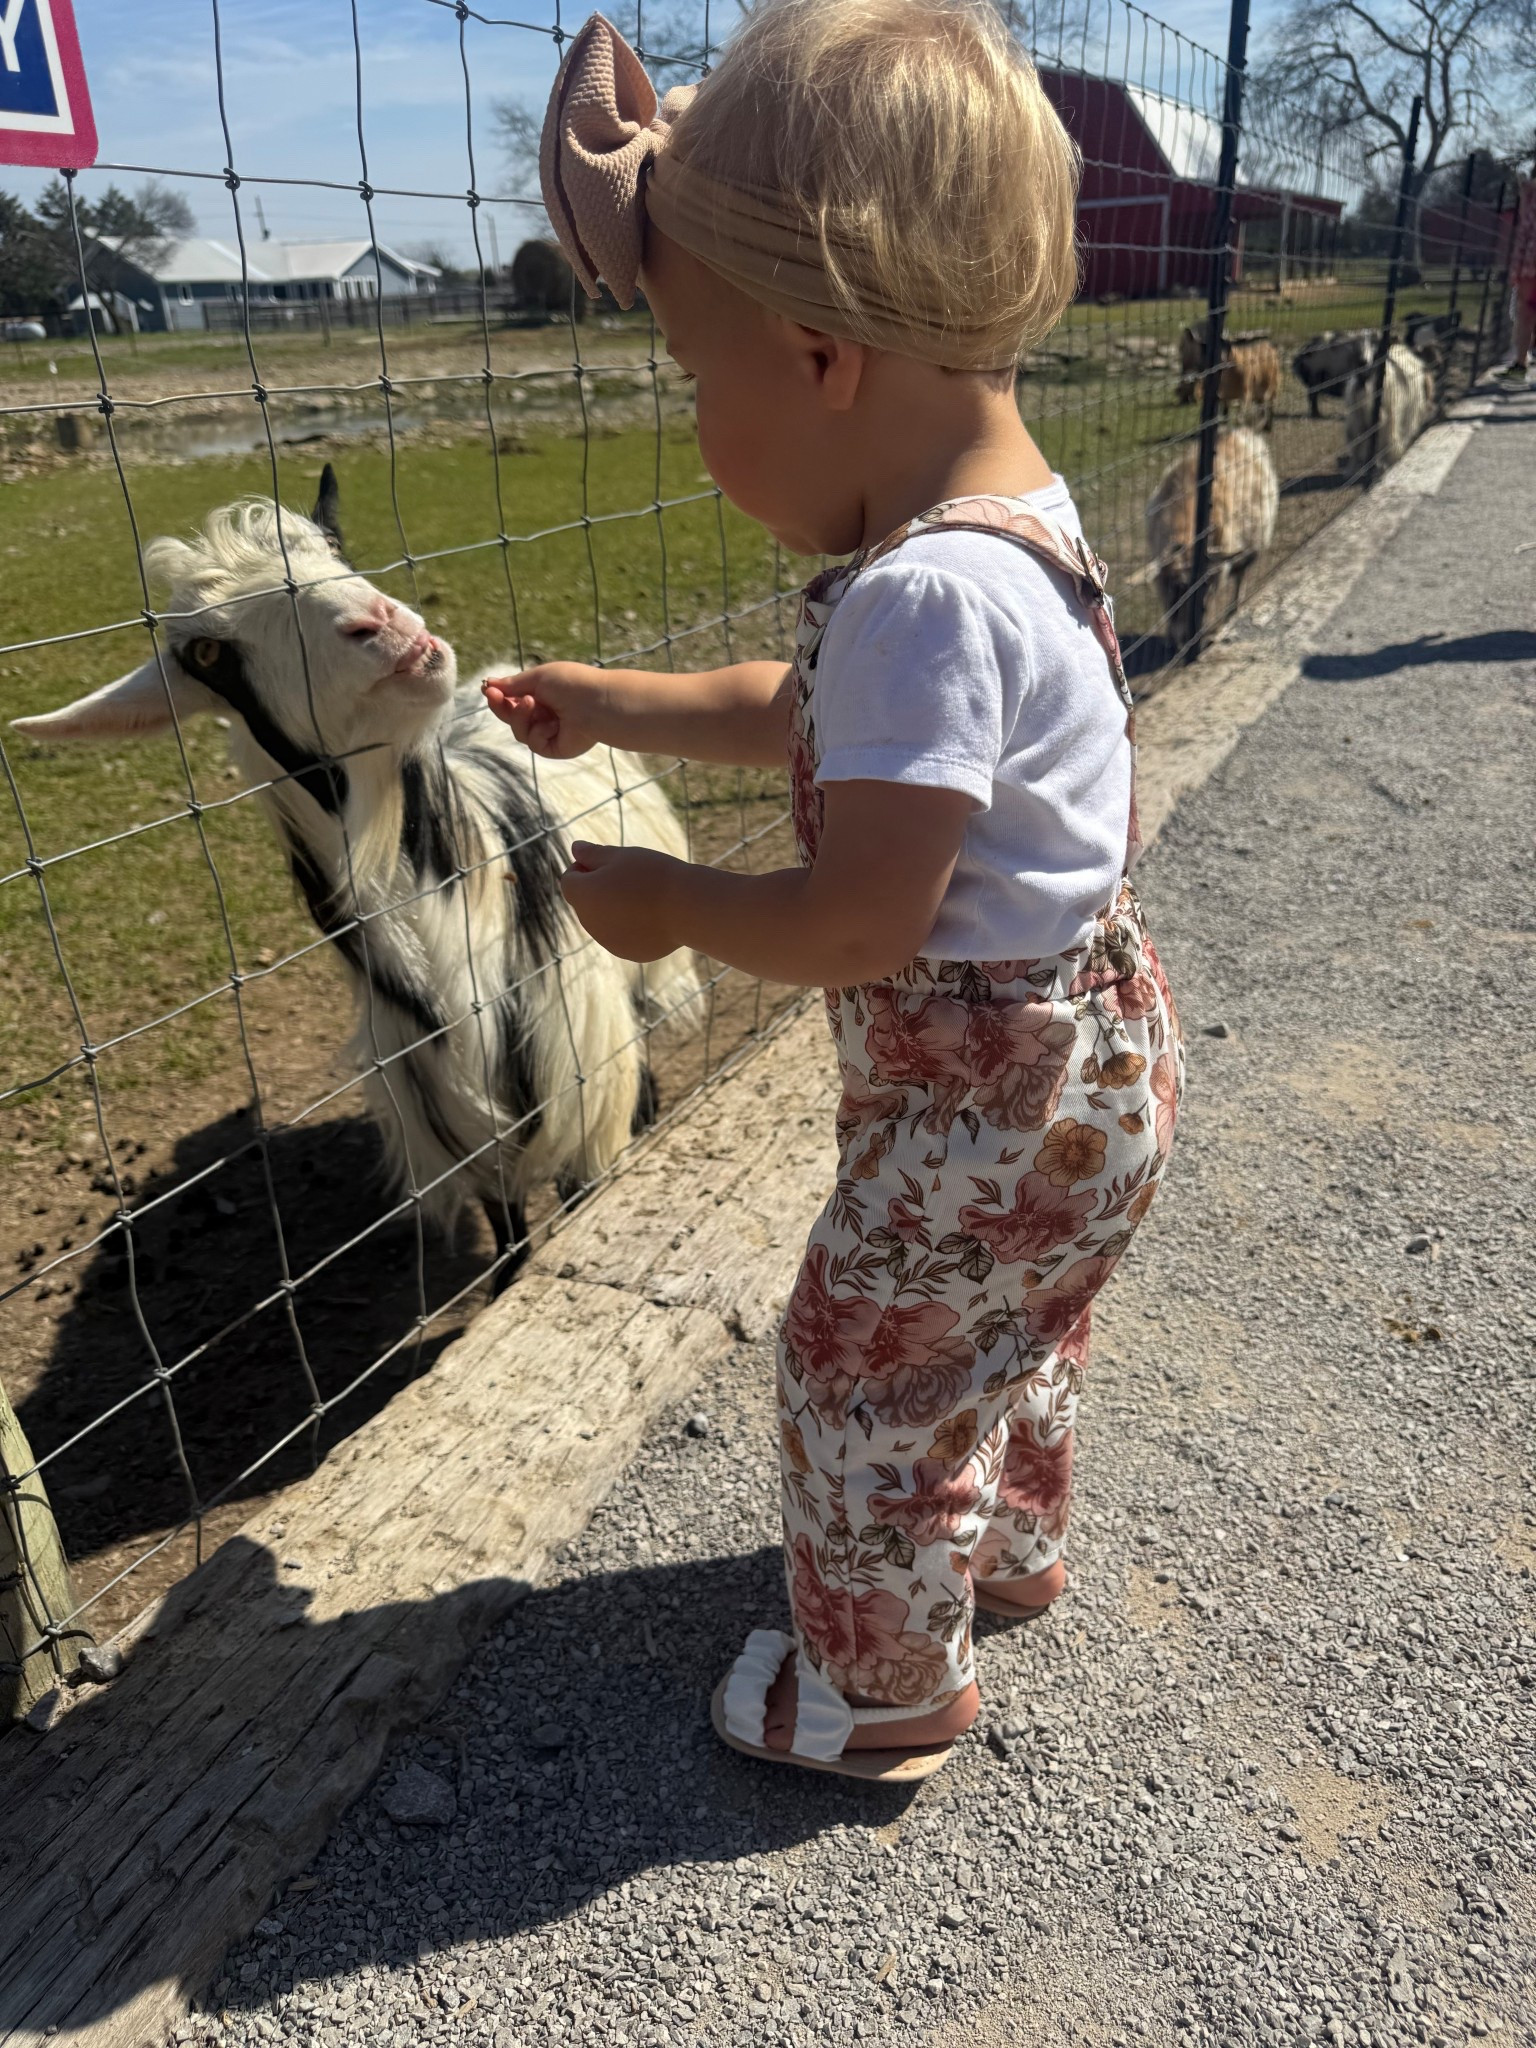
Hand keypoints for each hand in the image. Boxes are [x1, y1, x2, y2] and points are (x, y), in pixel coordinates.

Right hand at [482, 662, 610, 758]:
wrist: (596, 703)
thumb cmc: (571, 684)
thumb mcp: (538, 678)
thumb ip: (513, 684)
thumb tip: (489, 684)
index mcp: (543, 694)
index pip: (513, 698)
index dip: (499, 695)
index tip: (487, 689)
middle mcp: (545, 713)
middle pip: (511, 716)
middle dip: (501, 706)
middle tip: (494, 696)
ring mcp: (549, 731)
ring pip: (519, 730)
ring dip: (520, 716)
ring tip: (532, 703)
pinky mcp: (554, 747)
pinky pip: (533, 742)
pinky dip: (539, 732)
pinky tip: (554, 724)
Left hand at [560, 842, 685, 961]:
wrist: (687, 908)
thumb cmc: (652, 875)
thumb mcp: (621, 855)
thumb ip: (593, 854)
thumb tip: (575, 848)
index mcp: (583, 895)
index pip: (569, 879)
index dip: (585, 867)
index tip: (611, 863)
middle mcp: (588, 922)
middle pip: (585, 902)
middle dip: (598, 889)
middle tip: (631, 878)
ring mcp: (607, 940)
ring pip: (602, 920)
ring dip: (613, 909)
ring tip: (644, 897)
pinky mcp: (626, 952)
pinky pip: (620, 936)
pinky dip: (629, 926)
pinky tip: (651, 917)